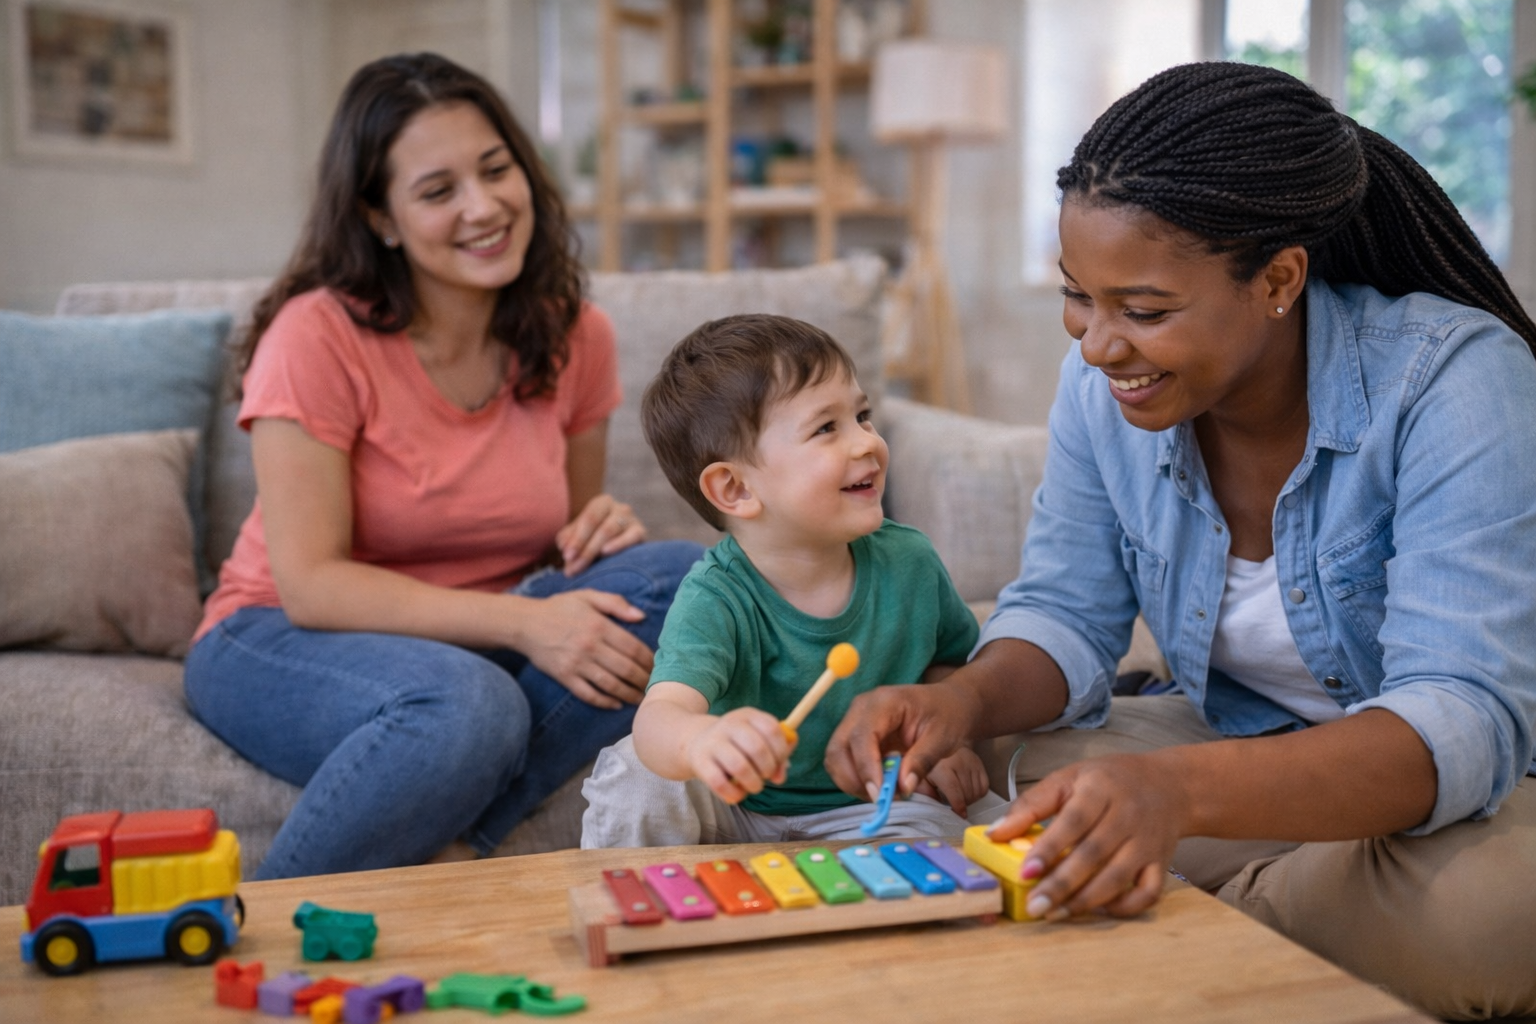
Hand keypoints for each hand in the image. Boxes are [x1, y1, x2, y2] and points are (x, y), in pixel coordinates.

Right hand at [514, 590, 651, 708]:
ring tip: (641, 699)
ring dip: (629, 694)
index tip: (658, 666)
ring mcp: (576, 664)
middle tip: (655, 686)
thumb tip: (641, 617)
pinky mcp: (564, 677)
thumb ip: (616, 603)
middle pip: (626, 669)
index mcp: (599, 625)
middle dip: (644, 680)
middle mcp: (590, 646)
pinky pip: (588, 694)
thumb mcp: (588, 596)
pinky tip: (616, 704)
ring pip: (611, 684)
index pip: (633, 647)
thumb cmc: (560, 608)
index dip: (649, 660)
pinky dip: (605, 702)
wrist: (525, 623)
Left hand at [557, 494, 646, 575]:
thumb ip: (568, 539)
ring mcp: (632, 519)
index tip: (567, 556)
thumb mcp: (578, 537)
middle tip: (572, 568)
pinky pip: (631, 537)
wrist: (620, 546)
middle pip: (599, 526)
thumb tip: (565, 547)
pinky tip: (606, 552)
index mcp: (602, 503)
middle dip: (584, 548)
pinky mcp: (641, 533)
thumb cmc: (594, 540)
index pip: (588, 519)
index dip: (577, 538)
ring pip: (611, 531)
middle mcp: (619, 508)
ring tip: (582, 566)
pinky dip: (618, 544)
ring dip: (594, 550)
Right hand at [686, 708, 792, 803]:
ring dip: (754, 783)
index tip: (779, 764)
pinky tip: (738, 793)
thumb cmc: (737, 744)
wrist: (697, 742)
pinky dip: (734, 793)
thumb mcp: (758, 739)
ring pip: (740, 767)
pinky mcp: (700, 762)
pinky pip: (720, 783)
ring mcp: (713, 742)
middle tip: (765, 776)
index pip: (772, 729)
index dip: (781, 751)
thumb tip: (780, 775)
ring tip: (754, 786)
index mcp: (748, 715)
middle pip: (757, 748)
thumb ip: (778, 753)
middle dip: (768, 769)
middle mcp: (729, 725)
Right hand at [824, 683, 980, 804]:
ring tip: (885, 794)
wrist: (948, 703)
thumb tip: (903, 787)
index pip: (862, 736)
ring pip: (835, 759)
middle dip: (854, 780)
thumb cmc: (947, 715)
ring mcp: (855, 722)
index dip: (866, 768)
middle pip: (838, 748)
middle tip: (882, 799)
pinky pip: (844, 764)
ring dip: (854, 783)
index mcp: (884, 702)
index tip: (880, 795)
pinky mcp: (855, 738)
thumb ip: (922, 761)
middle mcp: (861, 709)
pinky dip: (856, 781)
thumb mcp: (943, 738)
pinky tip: (880, 786)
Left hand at [913, 745, 989, 815]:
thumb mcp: (922, 778)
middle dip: (961, 803)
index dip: (958, 806)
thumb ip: (925, 792)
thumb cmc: (929, 765)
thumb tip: (934, 806)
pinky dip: (978, 793)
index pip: (955, 791)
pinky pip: (984, 787)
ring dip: (969, 799)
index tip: (960, 815)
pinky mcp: (979, 764)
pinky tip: (968, 790)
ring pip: (976, 792)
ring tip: (959, 795)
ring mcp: (971, 763)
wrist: (940, 742)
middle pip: (967, 795)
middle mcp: (959, 763)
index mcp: (942, 768)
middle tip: (953, 803)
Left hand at [988, 751, 1189, 920]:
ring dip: (1086, 901)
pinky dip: (1124, 907)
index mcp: (1100, 789)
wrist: (1169, 784)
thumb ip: (1031, 804)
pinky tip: (1097, 910)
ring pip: (1118, 878)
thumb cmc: (1109, 780)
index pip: (1074, 821)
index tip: (1026, 872)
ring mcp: (1147, 842)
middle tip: (1035, 906)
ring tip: (1056, 914)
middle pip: (1094, 854)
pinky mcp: (1161, 863)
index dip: (1049, 848)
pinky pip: (1147, 892)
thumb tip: (996, 833)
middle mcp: (1127, 815)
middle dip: (1062, 884)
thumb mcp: (1068, 778)